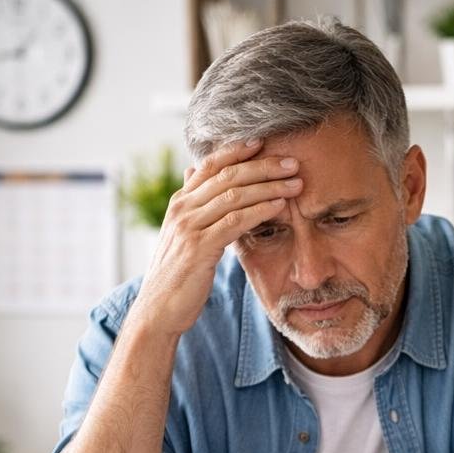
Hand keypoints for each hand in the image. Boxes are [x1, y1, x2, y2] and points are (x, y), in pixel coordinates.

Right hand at [127, 137, 302, 337]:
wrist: (158, 310)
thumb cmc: (177, 276)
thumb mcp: (183, 236)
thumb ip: (194, 207)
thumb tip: (192, 174)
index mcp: (180, 203)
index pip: (210, 165)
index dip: (236, 150)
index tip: (263, 142)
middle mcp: (182, 208)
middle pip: (227, 175)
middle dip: (262, 166)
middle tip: (291, 162)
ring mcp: (189, 226)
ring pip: (234, 195)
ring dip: (268, 186)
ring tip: (295, 183)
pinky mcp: (199, 247)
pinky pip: (235, 221)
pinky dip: (260, 210)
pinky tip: (280, 206)